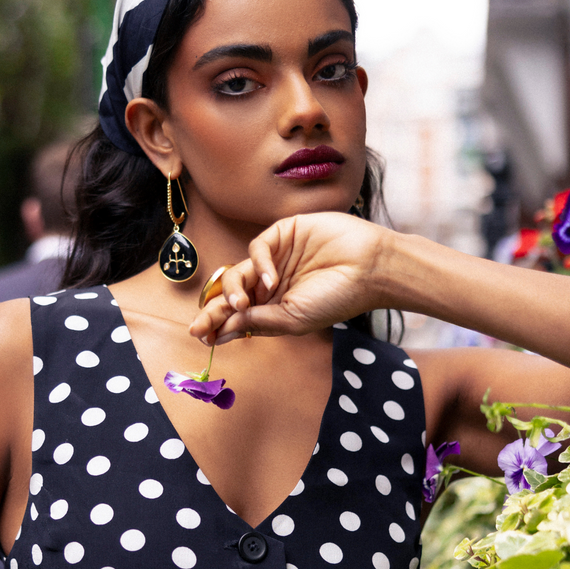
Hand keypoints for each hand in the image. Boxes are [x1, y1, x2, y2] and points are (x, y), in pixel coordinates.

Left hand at [189, 212, 390, 344]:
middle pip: (231, 294)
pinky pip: (256, 247)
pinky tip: (271, 279)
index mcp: (275, 306)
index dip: (217, 323)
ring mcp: (277, 258)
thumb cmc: (337, 298)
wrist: (370, 268)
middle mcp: (272, 283)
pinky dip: (258, 264)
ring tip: (243, 302)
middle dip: (214, 309)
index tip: (199, 334)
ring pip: (238, 271)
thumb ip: (258, 323)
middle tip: (201, 323)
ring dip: (233, 288)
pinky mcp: (284, 234)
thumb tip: (222, 332)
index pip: (238, 315)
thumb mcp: (294, 320)